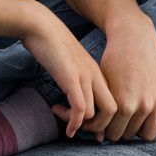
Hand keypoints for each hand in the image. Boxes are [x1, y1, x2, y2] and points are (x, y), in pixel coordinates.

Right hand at [20, 5, 116, 138]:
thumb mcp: (70, 64)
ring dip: (79, 124)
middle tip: (78, 127)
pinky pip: (80, 109)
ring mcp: (85, 77)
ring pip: (95, 114)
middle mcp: (95, 75)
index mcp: (97, 72)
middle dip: (99, 127)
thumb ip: (76, 79)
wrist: (41, 26)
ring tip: (60, 115)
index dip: (105, 120)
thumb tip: (75, 100)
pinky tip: (66, 129)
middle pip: (113, 111)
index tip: (89, 127)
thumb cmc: (51, 45)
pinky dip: (74, 123)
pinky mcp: (71, 79)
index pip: (114, 102)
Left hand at [96, 13, 155, 142]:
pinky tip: (155, 125)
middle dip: (120, 130)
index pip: (113, 135)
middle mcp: (142, 105)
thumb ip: (102, 112)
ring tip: (132, 122)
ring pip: (149, 134)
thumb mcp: (103, 85)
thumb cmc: (113, 60)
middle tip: (116, 122)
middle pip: (129, 135)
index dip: (106, 131)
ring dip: (139, 131)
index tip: (104, 126)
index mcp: (123, 105)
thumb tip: (99, 139)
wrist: (134, 37)